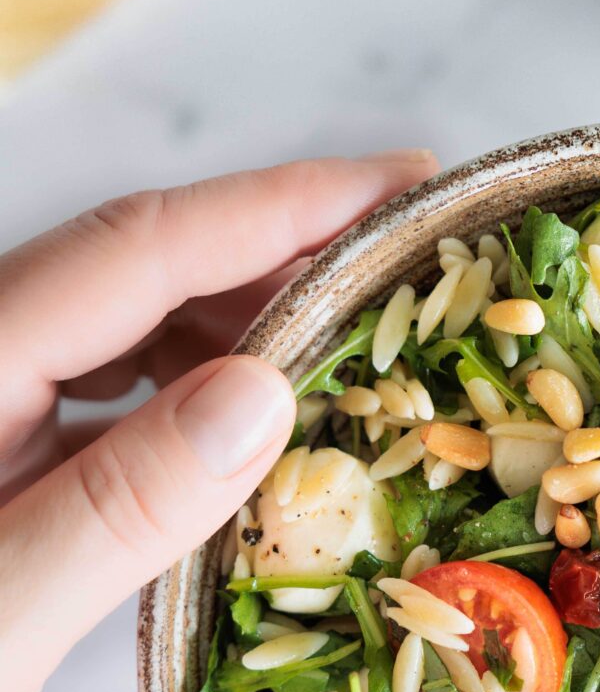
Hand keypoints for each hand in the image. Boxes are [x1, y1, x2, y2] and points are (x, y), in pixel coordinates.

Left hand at [0, 151, 435, 691]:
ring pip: (115, 333)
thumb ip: (118, 508)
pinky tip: (250, 434)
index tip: (404, 183)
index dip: (279, 207)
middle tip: (409, 261)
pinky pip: (96, 403)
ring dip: (236, 327)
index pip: (133, 253)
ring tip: (356, 348)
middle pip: (129, 272)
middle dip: (275, 255)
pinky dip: (187, 401)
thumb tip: (265, 390)